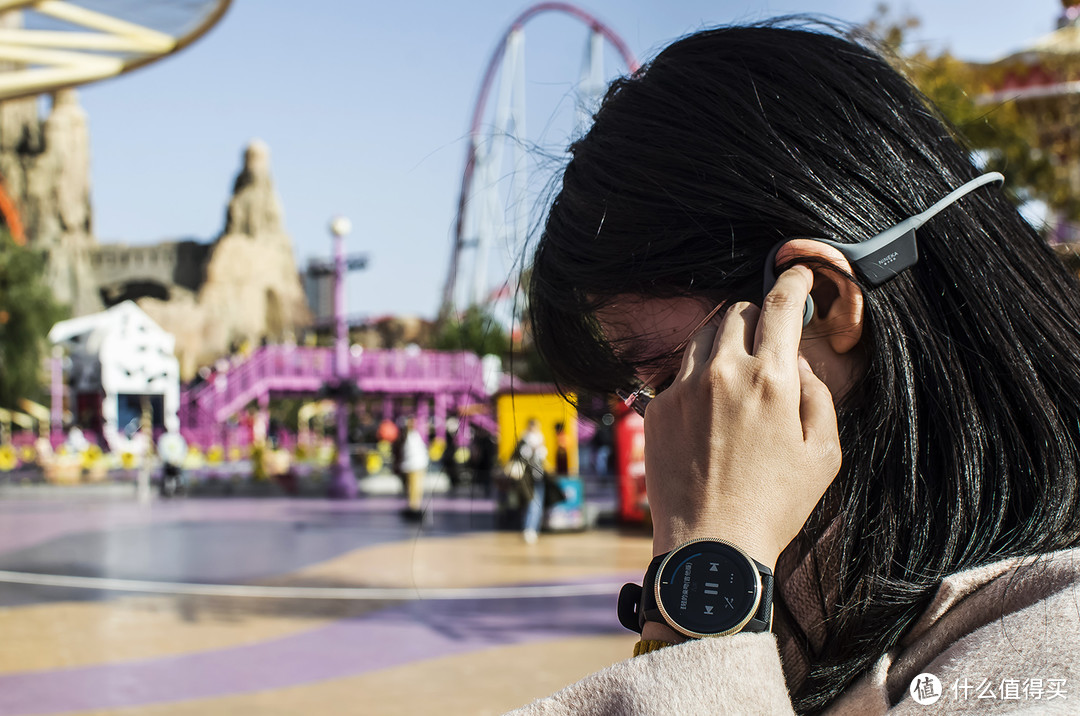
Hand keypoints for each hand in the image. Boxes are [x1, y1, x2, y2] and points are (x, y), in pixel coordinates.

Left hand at [642, 265, 841, 568]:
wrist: (710, 546)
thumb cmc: (774, 506)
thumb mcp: (823, 454)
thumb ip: (817, 396)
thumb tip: (797, 362)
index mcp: (772, 380)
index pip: (780, 305)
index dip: (793, 281)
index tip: (797, 274)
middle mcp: (724, 372)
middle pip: (737, 312)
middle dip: (756, 315)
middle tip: (765, 338)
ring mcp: (685, 388)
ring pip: (703, 335)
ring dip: (722, 338)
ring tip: (735, 369)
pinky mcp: (657, 407)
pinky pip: (679, 371)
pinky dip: (697, 374)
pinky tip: (708, 406)